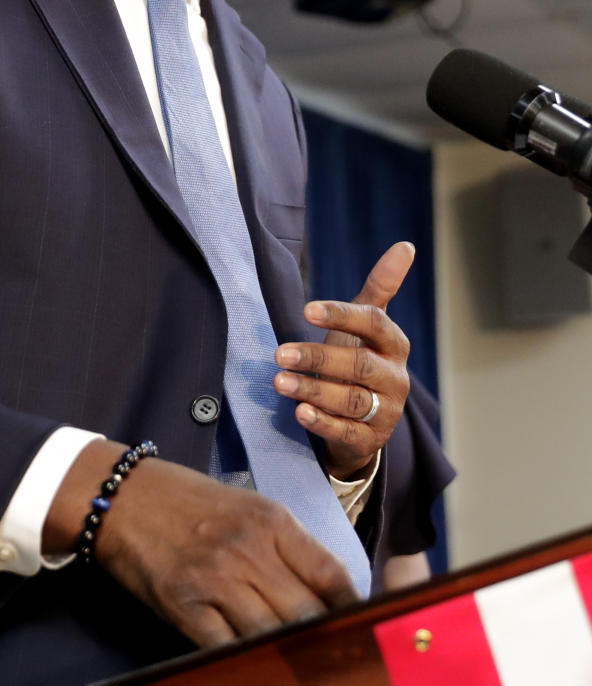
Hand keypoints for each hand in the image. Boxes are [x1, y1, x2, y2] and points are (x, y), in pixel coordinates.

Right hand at [44, 441, 358, 647]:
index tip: (361, 632)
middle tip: (338, 665)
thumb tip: (328, 594)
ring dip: (289, 660)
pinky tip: (257, 673)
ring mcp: (216, 579)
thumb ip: (286, 546)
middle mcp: (249, 548)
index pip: (331, 574)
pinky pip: (226, 649)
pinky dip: (244, 665)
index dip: (352, 611)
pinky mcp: (185, 605)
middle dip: (325, 644)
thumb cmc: (190, 502)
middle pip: (306, 613)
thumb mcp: (247, 508)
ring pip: (271, 637)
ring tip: (305, 677)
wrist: (124, 496)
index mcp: (272, 520)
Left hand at [272, 242, 413, 479]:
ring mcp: (385, 412)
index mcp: (393, 344)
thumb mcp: (365, 326)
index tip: (305, 310)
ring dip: (313, 390)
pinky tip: (299, 412)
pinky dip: (322, 423)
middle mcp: (395, 378)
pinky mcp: (370, 440)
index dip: (340, 315)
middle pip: (359, 366)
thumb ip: (381, 287)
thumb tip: (406, 245)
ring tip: (279, 382)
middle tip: (279, 353)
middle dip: (318, 359)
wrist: (362, 422)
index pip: (373, 323)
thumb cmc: (358, 361)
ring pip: (351, 400)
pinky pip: (347, 432)